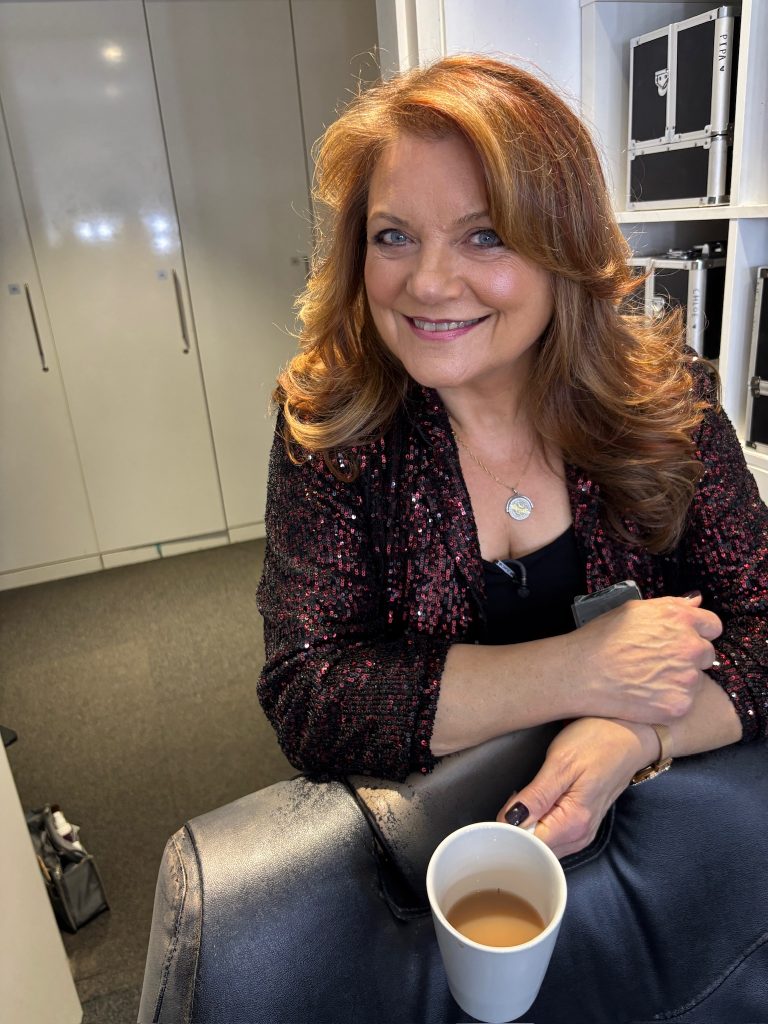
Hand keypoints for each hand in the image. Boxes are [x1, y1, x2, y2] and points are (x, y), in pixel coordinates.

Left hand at [497, 717, 659, 858]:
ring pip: (542, 845)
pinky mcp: (582, 824)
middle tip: (506, 802)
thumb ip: (535, 796)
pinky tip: (531, 804)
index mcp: (574, 823)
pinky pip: (551, 835)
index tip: (494, 816)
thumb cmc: (598, 741)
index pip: (529, 847)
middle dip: (514, 833)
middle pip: (535, 850)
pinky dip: (536, 824)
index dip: (507, 834)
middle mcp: (580, 836)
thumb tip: (509, 822)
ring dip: (525, 828)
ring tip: (518, 800)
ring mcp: (583, 832)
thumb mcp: (562, 761)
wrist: (631, 733)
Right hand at [567, 593, 721, 724]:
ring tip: (646, 679)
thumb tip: (696, 601)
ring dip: (678, 680)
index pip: (713, 625)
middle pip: (706, 654)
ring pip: (695, 680)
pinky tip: (645, 695)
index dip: (697, 632)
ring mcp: (686, 679)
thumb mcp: (634, 610)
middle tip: (658, 662)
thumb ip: (671, 605)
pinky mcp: (678, 705)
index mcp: (680, 619)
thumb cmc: (601, 639)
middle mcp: (689, 647)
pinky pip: (683, 702)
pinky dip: (668, 701)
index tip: (681, 639)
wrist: (580, 674)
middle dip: (688, 657)